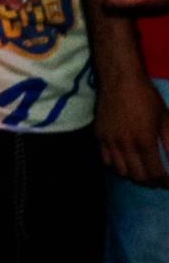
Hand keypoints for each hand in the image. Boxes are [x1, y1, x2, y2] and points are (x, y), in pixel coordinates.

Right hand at [95, 58, 168, 185]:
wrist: (120, 80)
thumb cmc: (147, 97)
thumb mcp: (165, 118)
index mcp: (145, 141)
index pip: (155, 172)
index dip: (164, 181)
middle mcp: (125, 145)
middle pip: (138, 176)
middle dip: (150, 182)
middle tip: (158, 180)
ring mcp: (110, 141)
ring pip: (121, 171)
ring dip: (133, 176)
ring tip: (142, 173)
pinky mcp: (99, 136)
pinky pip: (106, 160)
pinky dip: (117, 166)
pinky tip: (125, 162)